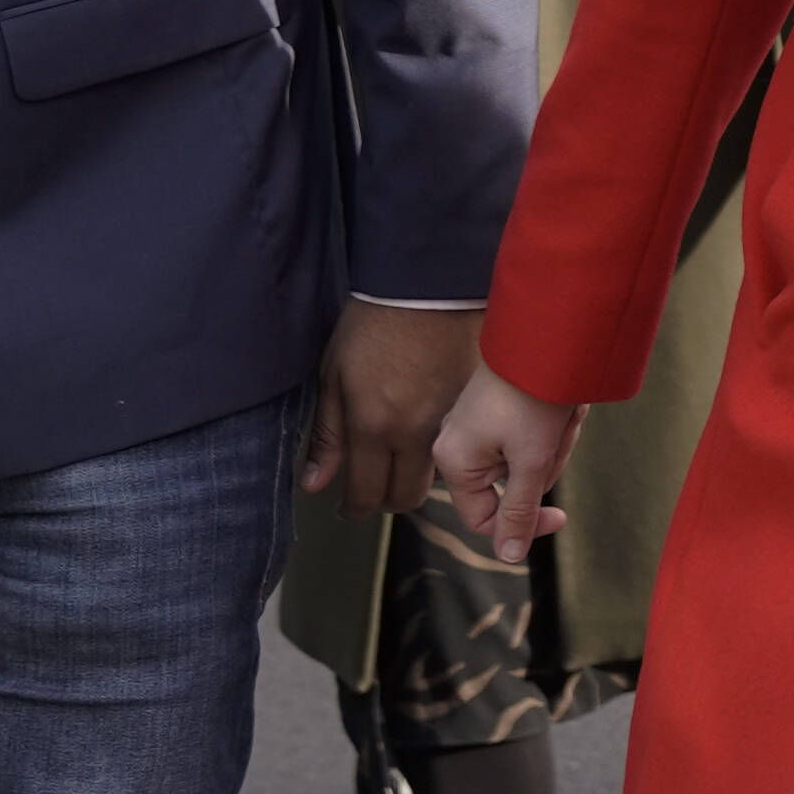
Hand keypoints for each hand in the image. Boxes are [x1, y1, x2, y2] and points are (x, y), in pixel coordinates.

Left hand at [303, 301, 483, 519]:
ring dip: (416, 476)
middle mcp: (415, 433)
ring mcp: (452, 422)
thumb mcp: (333, 374)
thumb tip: (317, 483)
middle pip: (406, 496)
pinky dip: (447, 449)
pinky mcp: (476, 407)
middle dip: (387, 500)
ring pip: (436, 476)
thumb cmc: (373, 323)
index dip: (354, 509)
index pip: (366, 494)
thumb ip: (326, 434)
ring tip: (400, 457)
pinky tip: (432, 429)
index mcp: (373, 425)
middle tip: (374, 485)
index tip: (348, 508)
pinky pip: (462, 445)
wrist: (428, 283)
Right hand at [432, 363, 582, 554]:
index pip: (485, 519)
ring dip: (553, 444)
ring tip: (560, 415)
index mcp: (453, 461)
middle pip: (511, 488)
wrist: (545, 336)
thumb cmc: (532, 396)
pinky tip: (561, 408)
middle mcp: (457, 445)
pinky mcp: (498, 410)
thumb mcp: (531, 462)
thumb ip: (519, 511)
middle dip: (544, 467)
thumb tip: (509, 556)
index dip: (525, 524)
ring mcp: (477, 426)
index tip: (561, 517)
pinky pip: (530, 437)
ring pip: (527, 463)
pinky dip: (552, 428)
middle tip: (555, 436)